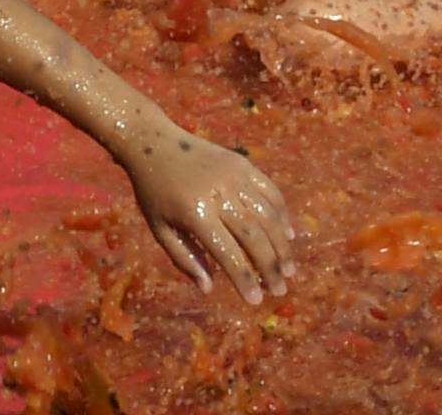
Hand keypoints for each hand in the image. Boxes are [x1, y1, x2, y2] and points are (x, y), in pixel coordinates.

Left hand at [119, 126, 296, 305]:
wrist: (153, 142)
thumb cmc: (154, 191)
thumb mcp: (159, 228)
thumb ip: (184, 258)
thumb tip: (209, 289)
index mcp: (195, 212)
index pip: (227, 252)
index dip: (244, 279)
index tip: (256, 300)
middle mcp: (218, 193)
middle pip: (254, 236)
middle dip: (270, 267)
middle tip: (279, 290)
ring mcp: (233, 176)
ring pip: (267, 215)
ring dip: (281, 246)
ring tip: (288, 270)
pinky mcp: (242, 163)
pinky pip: (270, 191)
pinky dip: (282, 214)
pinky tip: (287, 234)